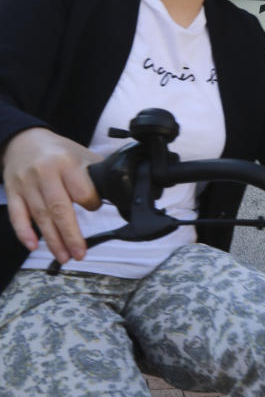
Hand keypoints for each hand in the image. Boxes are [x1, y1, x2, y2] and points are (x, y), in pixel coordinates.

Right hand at [2, 127, 101, 262]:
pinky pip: (17, 215)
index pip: (81, 190)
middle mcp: (45, 174)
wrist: (24, 140)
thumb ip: (97, 175)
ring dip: (52, 239)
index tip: (95, 206)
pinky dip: (24, 232)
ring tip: (64, 256)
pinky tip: (34, 245)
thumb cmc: (59, 152)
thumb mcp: (82, 155)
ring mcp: (26, 184)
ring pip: (40, 216)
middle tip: (79, 254)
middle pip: (59, 208)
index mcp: (66, 163)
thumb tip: (121, 193)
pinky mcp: (13, 191)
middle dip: (71, 235)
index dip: (91, 203)